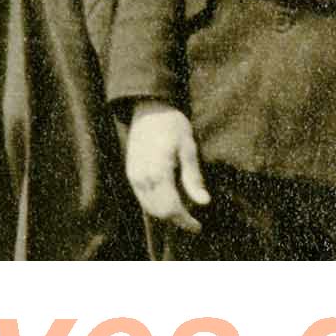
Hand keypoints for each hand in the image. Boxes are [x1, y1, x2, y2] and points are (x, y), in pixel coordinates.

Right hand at [123, 101, 210, 231]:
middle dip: (176, 220)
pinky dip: (155, 205)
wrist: (149, 109)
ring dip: (165, 214)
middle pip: (158, 212)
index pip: (171, 208)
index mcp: (158, 172)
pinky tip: (169, 199)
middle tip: (193, 221)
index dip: (186, 221)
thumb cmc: (172, 125)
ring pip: (148, 207)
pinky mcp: (130, 173)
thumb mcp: (189, 149)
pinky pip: (142, 197)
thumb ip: (193, 178)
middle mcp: (142, 177)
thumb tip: (204, 202)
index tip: (198, 227)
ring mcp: (134, 176)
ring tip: (183, 211)